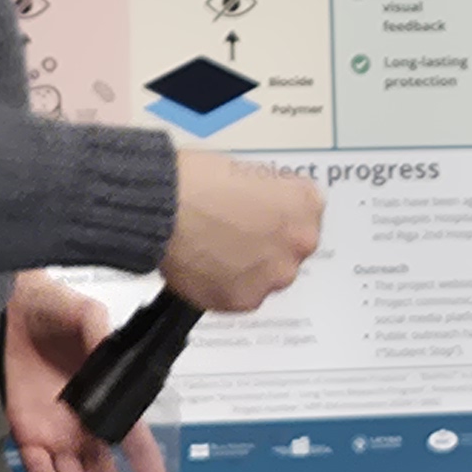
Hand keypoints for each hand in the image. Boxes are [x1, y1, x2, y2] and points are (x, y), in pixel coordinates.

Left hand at [4, 269, 175, 471]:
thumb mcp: (86, 314)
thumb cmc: (53, 306)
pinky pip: (37, 465)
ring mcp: (53, 430)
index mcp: (107, 399)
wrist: (9, 304)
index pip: (135, 443)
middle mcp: (83, 422)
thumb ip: (98, 335)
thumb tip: (107, 353)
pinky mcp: (24, 429)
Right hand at [160, 153, 323, 313]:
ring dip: (248, 269)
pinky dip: (225, 286)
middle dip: (266, 245)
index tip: (263, 217)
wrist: (165, 208)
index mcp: (306, 205)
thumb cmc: (198, 182)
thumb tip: (264, 210)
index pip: (304, 215)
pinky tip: (206, 267)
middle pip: (288, 249)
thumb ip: (270, 198)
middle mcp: (299, 243)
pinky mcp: (245, 300)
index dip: (277, 215)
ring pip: (266, 276)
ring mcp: (274, 275)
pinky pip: (240, 295)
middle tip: (235, 235)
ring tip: (215, 251)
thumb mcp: (250, 172)